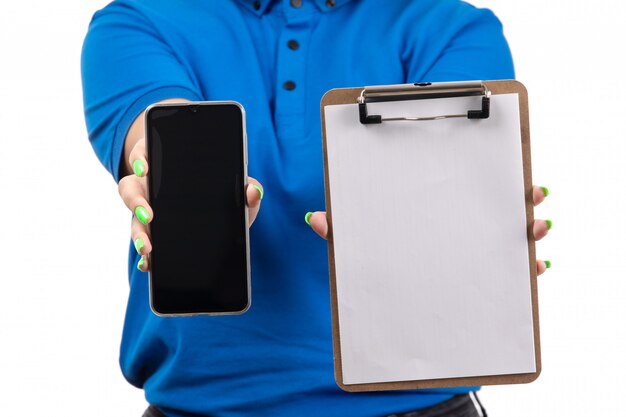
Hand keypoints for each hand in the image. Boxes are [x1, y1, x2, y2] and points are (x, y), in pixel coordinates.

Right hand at [117, 137, 262, 271]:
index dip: (141, 158)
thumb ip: (247, 188)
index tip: (146, 168)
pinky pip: (143, 246)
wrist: (221, 222)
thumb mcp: (237, 190)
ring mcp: (148, 214)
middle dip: (136, 201)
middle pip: (130, 189)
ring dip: (138, 234)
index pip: (146, 155)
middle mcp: (152, 189)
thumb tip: (253, 192)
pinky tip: (149, 265)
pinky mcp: (153, 237)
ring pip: (133, 220)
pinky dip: (144, 258)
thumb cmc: (224, 196)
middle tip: (148, 214)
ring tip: (148, 248)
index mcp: (168, 168)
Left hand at [305, 185, 551, 274]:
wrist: (390, 305)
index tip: (503, 165)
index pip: (468, 188)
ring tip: (535, 228)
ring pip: (512, 240)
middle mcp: (462, 231)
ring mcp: (476, 258)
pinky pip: (512, 278)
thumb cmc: (379, 262)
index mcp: (438, 213)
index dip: (491, 176)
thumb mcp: (361, 245)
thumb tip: (313, 218)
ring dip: (531, 231)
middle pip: (499, 209)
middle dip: (521, 199)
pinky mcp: (483, 285)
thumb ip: (342, 231)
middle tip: (531, 193)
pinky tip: (536, 265)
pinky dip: (529, 270)